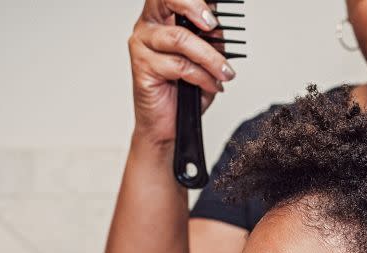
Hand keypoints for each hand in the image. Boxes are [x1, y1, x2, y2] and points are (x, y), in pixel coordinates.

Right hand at [128, 0, 236, 145]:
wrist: (168, 125)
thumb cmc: (183, 92)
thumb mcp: (205, 61)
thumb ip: (211, 40)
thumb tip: (219, 28)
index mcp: (162, 18)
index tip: (214, 13)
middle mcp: (149, 27)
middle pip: (167, 1)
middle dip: (193, 7)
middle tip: (213, 25)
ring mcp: (142, 45)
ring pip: (180, 39)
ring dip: (210, 57)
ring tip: (224, 72)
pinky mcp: (142, 66)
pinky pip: (179, 65)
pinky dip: (202, 77)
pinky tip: (212, 85)